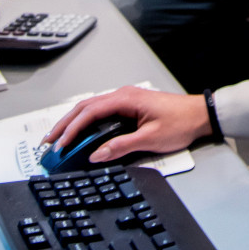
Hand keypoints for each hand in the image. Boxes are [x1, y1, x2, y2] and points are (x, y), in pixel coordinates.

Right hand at [44, 86, 210, 163]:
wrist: (200, 114)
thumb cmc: (180, 123)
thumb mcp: (150, 138)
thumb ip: (121, 146)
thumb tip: (96, 155)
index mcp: (125, 99)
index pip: (89, 113)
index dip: (72, 130)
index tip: (60, 145)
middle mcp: (122, 95)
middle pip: (84, 108)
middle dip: (64, 124)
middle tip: (48, 142)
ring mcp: (124, 99)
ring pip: (90, 108)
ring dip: (72, 122)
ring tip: (57, 138)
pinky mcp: (128, 106)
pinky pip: (100, 111)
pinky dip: (85, 121)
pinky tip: (79, 132)